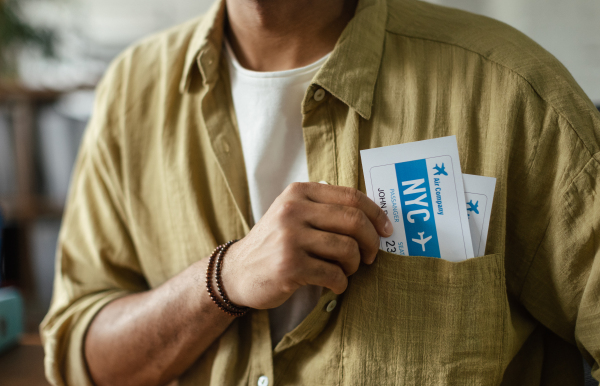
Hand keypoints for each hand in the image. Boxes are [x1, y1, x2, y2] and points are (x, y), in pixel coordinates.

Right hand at [220, 182, 392, 309]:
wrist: (238, 271)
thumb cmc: (274, 243)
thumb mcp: (292, 214)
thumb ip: (324, 208)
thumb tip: (373, 217)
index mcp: (299, 193)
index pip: (351, 196)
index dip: (376, 214)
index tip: (387, 230)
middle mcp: (293, 210)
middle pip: (353, 221)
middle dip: (371, 242)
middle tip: (370, 256)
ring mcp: (290, 238)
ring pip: (347, 249)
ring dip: (354, 265)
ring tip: (345, 271)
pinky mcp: (290, 266)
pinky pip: (334, 274)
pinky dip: (341, 283)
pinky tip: (334, 285)